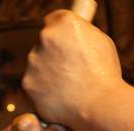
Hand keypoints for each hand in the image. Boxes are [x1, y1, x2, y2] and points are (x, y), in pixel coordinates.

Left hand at [23, 10, 122, 126]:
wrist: (100, 106)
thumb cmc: (105, 75)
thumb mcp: (100, 42)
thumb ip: (80, 33)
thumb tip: (69, 33)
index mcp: (65, 23)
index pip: (53, 21)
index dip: (60, 33)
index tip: (64, 43)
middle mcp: (45, 37)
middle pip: (44, 43)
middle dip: (53, 54)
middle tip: (70, 70)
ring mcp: (34, 61)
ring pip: (37, 65)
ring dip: (47, 73)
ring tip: (68, 86)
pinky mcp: (28, 83)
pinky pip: (34, 85)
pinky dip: (43, 91)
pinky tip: (60, 97)